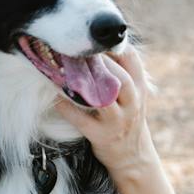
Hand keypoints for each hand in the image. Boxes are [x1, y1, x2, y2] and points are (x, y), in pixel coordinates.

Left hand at [53, 45, 151, 170]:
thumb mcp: (133, 94)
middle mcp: (132, 102)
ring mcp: (117, 120)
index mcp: (140, 87)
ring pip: (103, 99)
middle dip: (99, 64)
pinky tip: (54, 96)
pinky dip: (66, 107)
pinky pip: (81, 119)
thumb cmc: (127, 117)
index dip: (112, 45)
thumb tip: (95, 44)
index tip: (93, 37)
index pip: (131, 58)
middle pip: (120, 79)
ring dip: (83, 84)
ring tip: (64, 70)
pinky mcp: (101, 136)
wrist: (133, 156)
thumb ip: (120, 72)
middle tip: (76, 50)